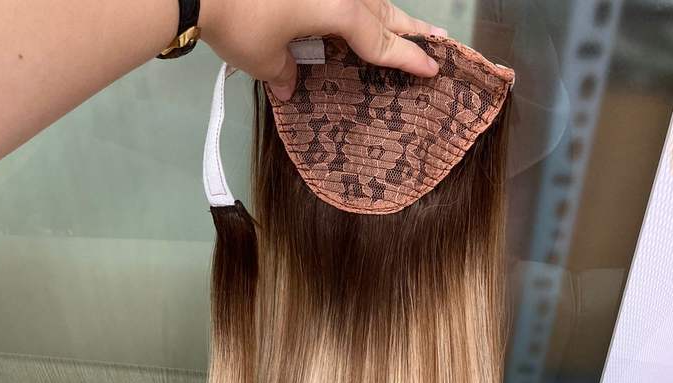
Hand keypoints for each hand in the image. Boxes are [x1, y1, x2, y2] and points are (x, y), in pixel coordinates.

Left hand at [200, 0, 446, 99]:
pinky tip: (353, 14)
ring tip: (398, 27)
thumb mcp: (262, 58)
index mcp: (341, 9)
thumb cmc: (237, 20)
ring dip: (380, 13)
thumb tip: (289, 84)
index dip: (408, 57)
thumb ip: (282, 72)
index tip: (433, 68)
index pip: (381, 40)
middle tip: (435, 39)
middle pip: (381, 9)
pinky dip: (348, 7)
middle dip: (407, 28)